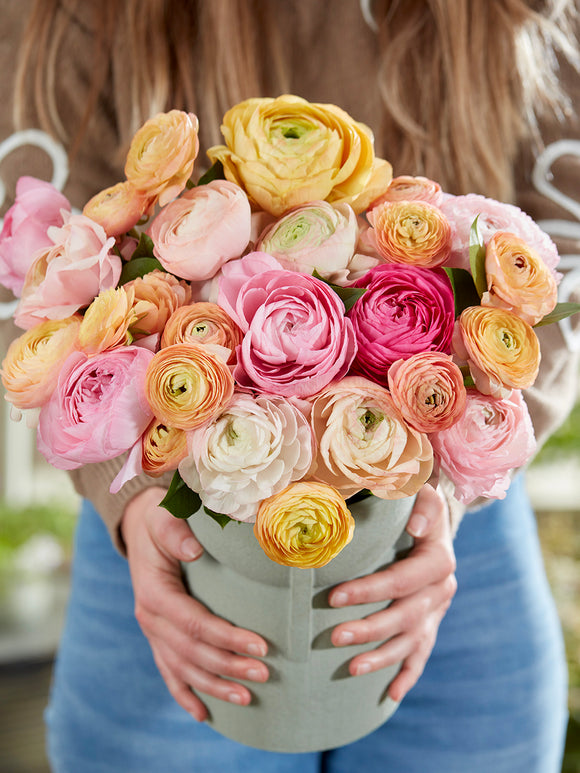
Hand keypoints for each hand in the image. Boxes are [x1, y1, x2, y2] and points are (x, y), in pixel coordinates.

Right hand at [121, 487, 268, 720]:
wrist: (140, 526)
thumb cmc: (160, 519)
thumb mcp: (164, 516)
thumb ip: (175, 532)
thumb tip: (194, 551)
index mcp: (154, 593)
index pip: (194, 623)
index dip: (227, 638)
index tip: (260, 645)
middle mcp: (149, 618)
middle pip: (192, 652)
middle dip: (229, 666)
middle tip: (264, 673)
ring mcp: (152, 631)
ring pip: (183, 668)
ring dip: (214, 686)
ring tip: (247, 698)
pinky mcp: (157, 636)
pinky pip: (169, 671)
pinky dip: (185, 694)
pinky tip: (203, 714)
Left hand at [328, 484, 456, 701]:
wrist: (433, 520)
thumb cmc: (416, 505)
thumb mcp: (421, 495)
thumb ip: (420, 504)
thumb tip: (415, 525)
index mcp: (439, 560)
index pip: (402, 580)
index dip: (369, 591)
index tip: (334, 597)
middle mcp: (442, 590)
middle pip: (404, 617)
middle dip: (369, 629)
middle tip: (333, 636)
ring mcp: (437, 611)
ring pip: (411, 642)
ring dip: (381, 656)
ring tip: (349, 668)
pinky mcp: (431, 625)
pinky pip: (421, 655)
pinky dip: (407, 675)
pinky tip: (388, 695)